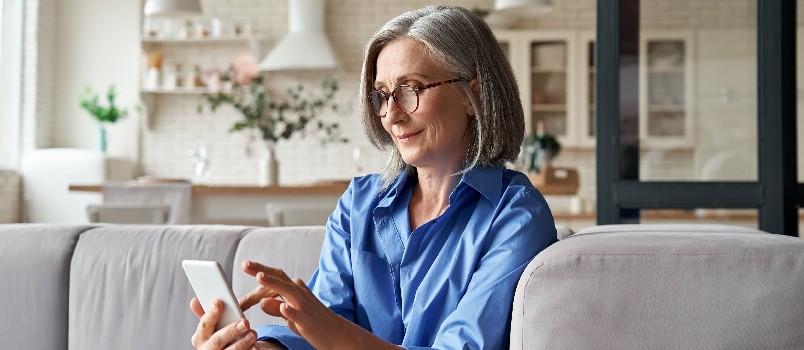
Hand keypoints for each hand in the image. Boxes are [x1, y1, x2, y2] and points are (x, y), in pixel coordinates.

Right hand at [190, 298, 256, 349]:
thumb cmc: (217, 337)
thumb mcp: (210, 327)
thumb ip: (206, 314)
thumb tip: (194, 301)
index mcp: (200, 337)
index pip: (205, 324)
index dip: (211, 314)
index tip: (219, 302)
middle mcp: (207, 349)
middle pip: (217, 340)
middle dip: (231, 330)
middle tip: (244, 322)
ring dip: (242, 342)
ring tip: (253, 334)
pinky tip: (255, 346)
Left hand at [241, 260, 400, 349]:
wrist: (338, 334)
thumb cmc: (313, 323)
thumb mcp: (291, 315)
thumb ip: (276, 308)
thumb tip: (262, 302)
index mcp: (295, 290)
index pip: (276, 277)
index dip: (260, 271)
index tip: (245, 265)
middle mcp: (300, 294)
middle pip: (280, 278)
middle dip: (262, 270)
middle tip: (245, 264)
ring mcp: (305, 306)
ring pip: (288, 291)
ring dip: (274, 283)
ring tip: (259, 277)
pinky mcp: (309, 321)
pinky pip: (298, 315)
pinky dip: (290, 311)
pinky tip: (282, 307)